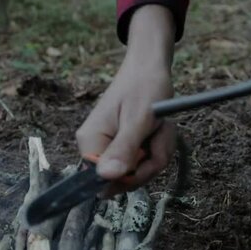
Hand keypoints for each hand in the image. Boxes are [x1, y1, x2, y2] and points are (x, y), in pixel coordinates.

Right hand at [76, 5, 176, 194]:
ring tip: (160, 126)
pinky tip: (158, 130)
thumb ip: (123, 149)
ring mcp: (110, 148)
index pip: (105, 181)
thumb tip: (105, 178)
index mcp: (91, 141)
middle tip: (158, 132)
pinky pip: (144, 163)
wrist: (150, 68)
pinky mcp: (123, 147)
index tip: (147, 153)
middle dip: (150, 161)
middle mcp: (95, 147)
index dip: (130, 175)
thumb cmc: (144, 87)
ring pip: (139, 172)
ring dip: (158, 151)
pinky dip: (158, 148)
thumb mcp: (138, 120)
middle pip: (125, 179)